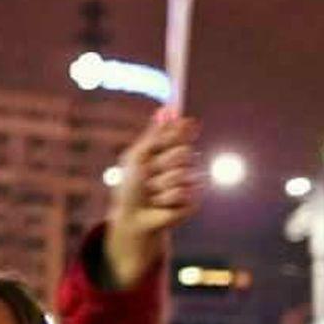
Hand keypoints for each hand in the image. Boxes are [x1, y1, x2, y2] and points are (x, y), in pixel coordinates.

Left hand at [104, 108, 200, 286]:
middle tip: (149, 175)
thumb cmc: (130, 185)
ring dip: (161, 185)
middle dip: (162, 164)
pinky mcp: (193, 202)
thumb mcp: (138, 156)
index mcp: (170, 151)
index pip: (183, 134)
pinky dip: (167, 199)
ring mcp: (189, 183)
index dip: (181, 131)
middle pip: (185, 153)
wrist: (131, 215)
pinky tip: (161, 205)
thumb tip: (167, 108)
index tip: (184, 126)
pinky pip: (185, 193)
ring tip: (153, 193)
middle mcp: (182, 165)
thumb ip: (155, 134)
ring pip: (183, 175)